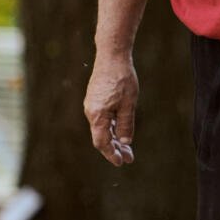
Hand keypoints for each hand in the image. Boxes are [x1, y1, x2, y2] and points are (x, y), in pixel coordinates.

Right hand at [84, 49, 139, 164]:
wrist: (112, 57)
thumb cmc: (122, 79)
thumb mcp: (129, 104)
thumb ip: (126, 124)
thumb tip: (125, 142)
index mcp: (97, 115)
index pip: (102, 142)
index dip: (111, 154)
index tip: (121, 162)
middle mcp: (91, 112)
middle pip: (102, 137)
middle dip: (115, 149)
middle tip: (128, 158)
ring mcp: (92, 106)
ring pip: (102, 128)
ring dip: (114, 139)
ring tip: (127, 149)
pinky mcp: (95, 100)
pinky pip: (102, 119)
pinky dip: (111, 127)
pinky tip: (120, 132)